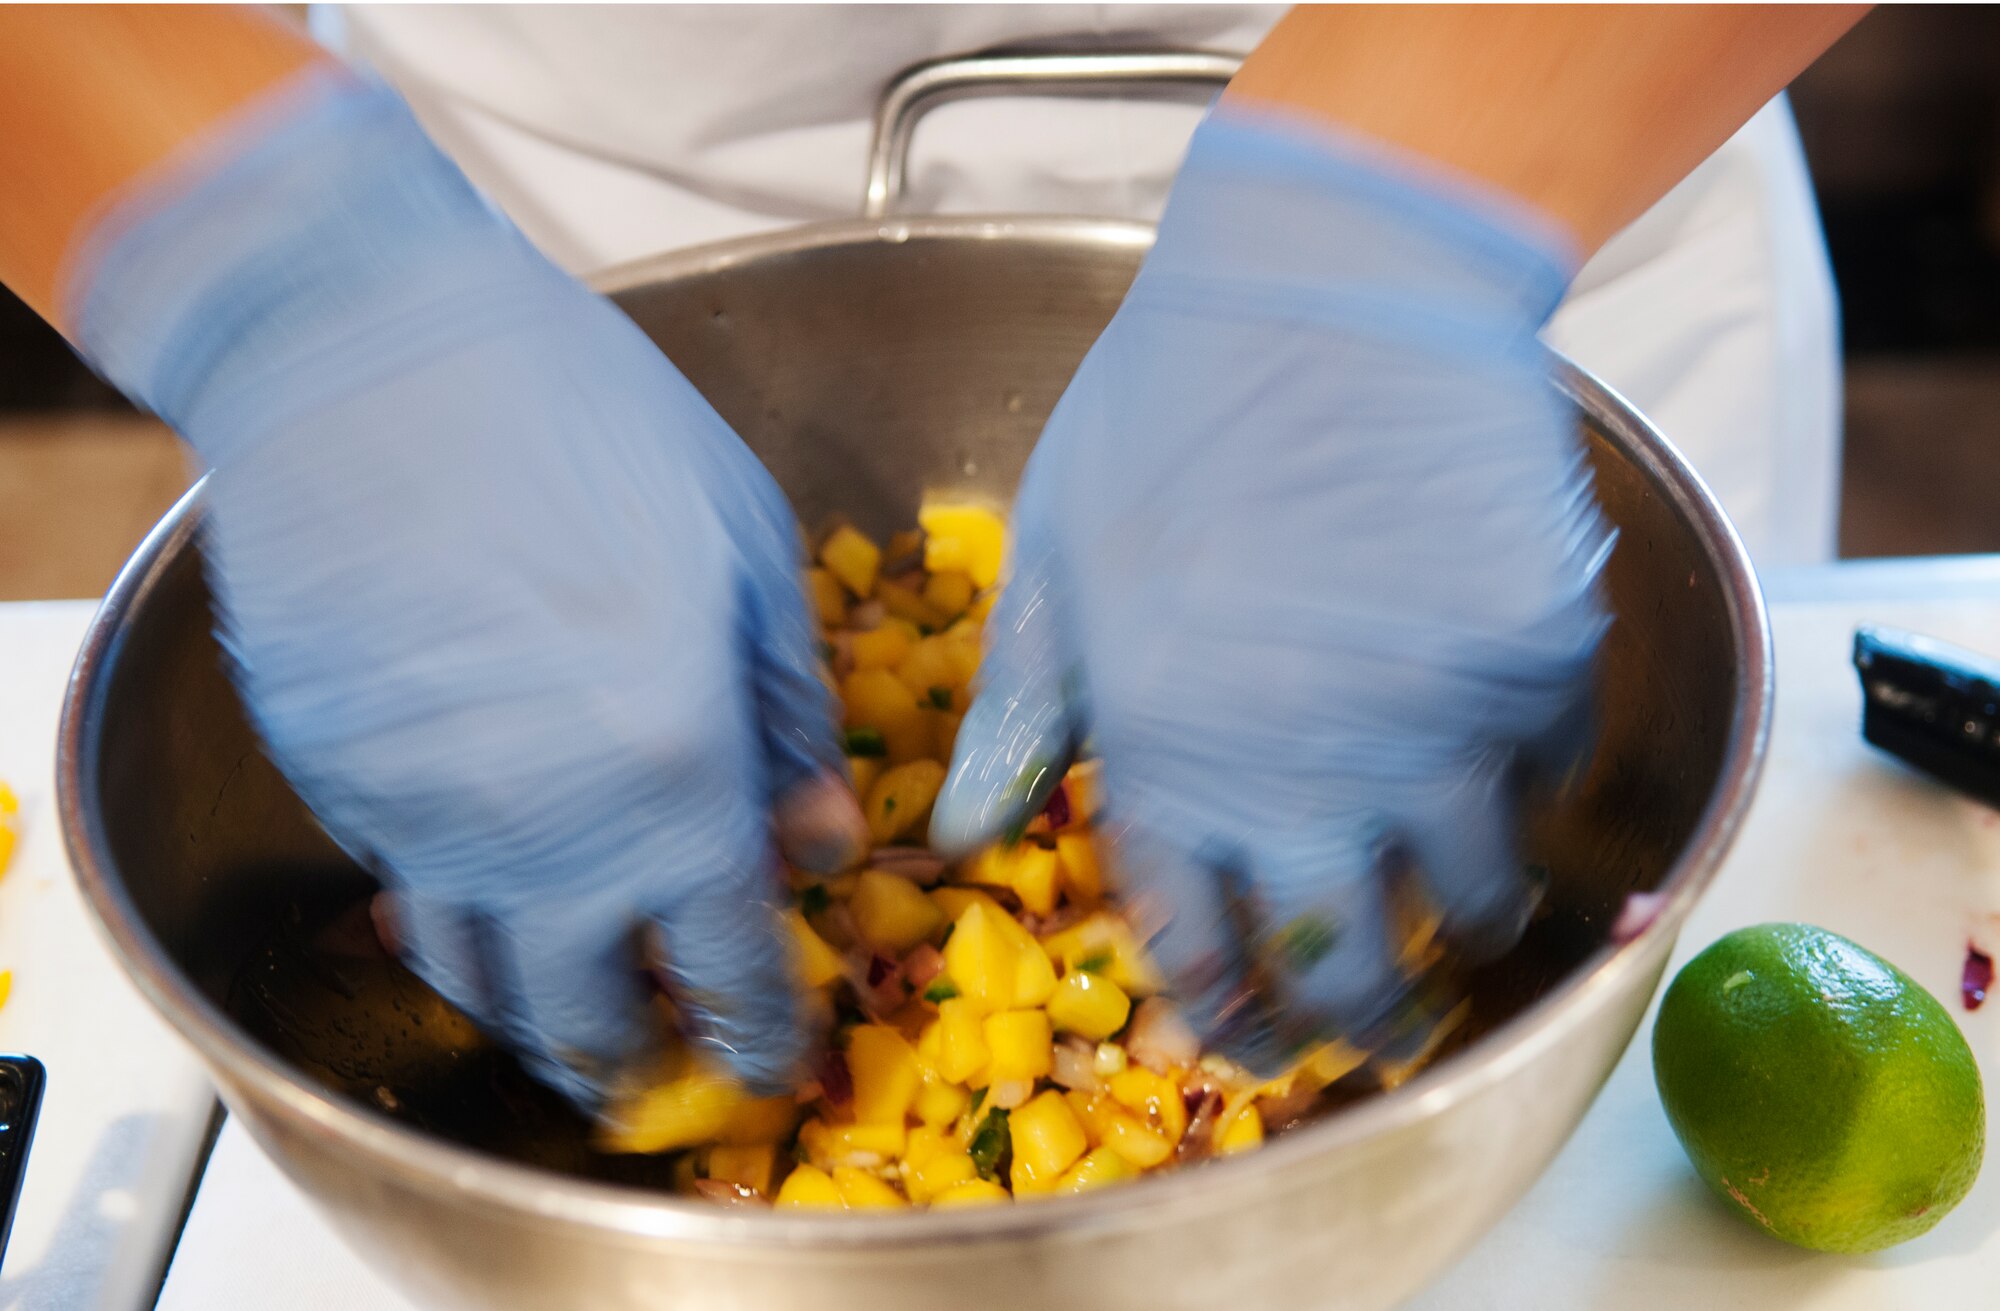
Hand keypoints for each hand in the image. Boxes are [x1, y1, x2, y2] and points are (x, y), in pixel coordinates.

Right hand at [71, 71, 863, 1107]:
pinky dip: (452, 906)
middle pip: (584, 1016)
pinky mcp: (334, 776)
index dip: (757, 1035)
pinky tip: (483, 870)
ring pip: (475, 977)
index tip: (771, 1063)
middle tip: (660, 1071)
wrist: (368, 350)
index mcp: (673, 779)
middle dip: (633, 1062)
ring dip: (532, 1013)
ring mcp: (419, 817)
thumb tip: (825, 840)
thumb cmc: (584, 422)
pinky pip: (402, 881)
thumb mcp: (744, 549)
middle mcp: (539, 834)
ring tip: (570, 1014)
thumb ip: (790, 717)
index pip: (727, 968)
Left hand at [932, 105, 1610, 1071]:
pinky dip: (1531, 779)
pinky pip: (1553, 770)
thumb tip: (961, 839)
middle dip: (1360, 1018)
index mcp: (1167, 760)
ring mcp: (1435, 728)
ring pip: (1477, 895)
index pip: (1200, 954)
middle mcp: (1305, 778)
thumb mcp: (1051, 558)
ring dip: (1466, 914)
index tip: (1255, 1041)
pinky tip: (1502, 746)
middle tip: (1370, 1015)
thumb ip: (1017, 713)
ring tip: (1457, 900)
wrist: (1330, 285)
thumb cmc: (1167, 411)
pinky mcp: (1538, 663)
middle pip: (1350, 970)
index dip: (1231, 1020)